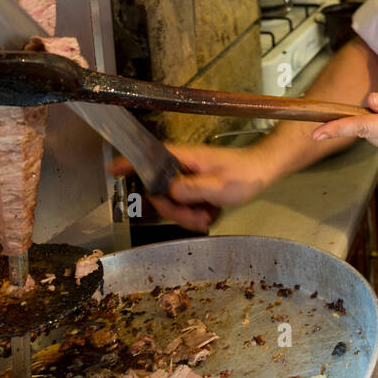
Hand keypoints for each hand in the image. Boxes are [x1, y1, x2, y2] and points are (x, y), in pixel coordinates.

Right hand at [107, 143, 274, 231]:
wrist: (265, 170)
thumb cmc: (246, 174)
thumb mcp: (220, 185)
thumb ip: (193, 189)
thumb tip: (169, 191)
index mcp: (186, 159)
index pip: (152, 157)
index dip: (131, 163)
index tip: (113, 169)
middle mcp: (185, 166)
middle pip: (162, 192)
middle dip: (176, 211)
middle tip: (198, 219)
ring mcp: (191, 177)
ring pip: (175, 202)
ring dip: (189, 215)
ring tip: (209, 217)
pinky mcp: (198, 187)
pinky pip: (188, 205)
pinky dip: (198, 214)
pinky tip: (212, 214)